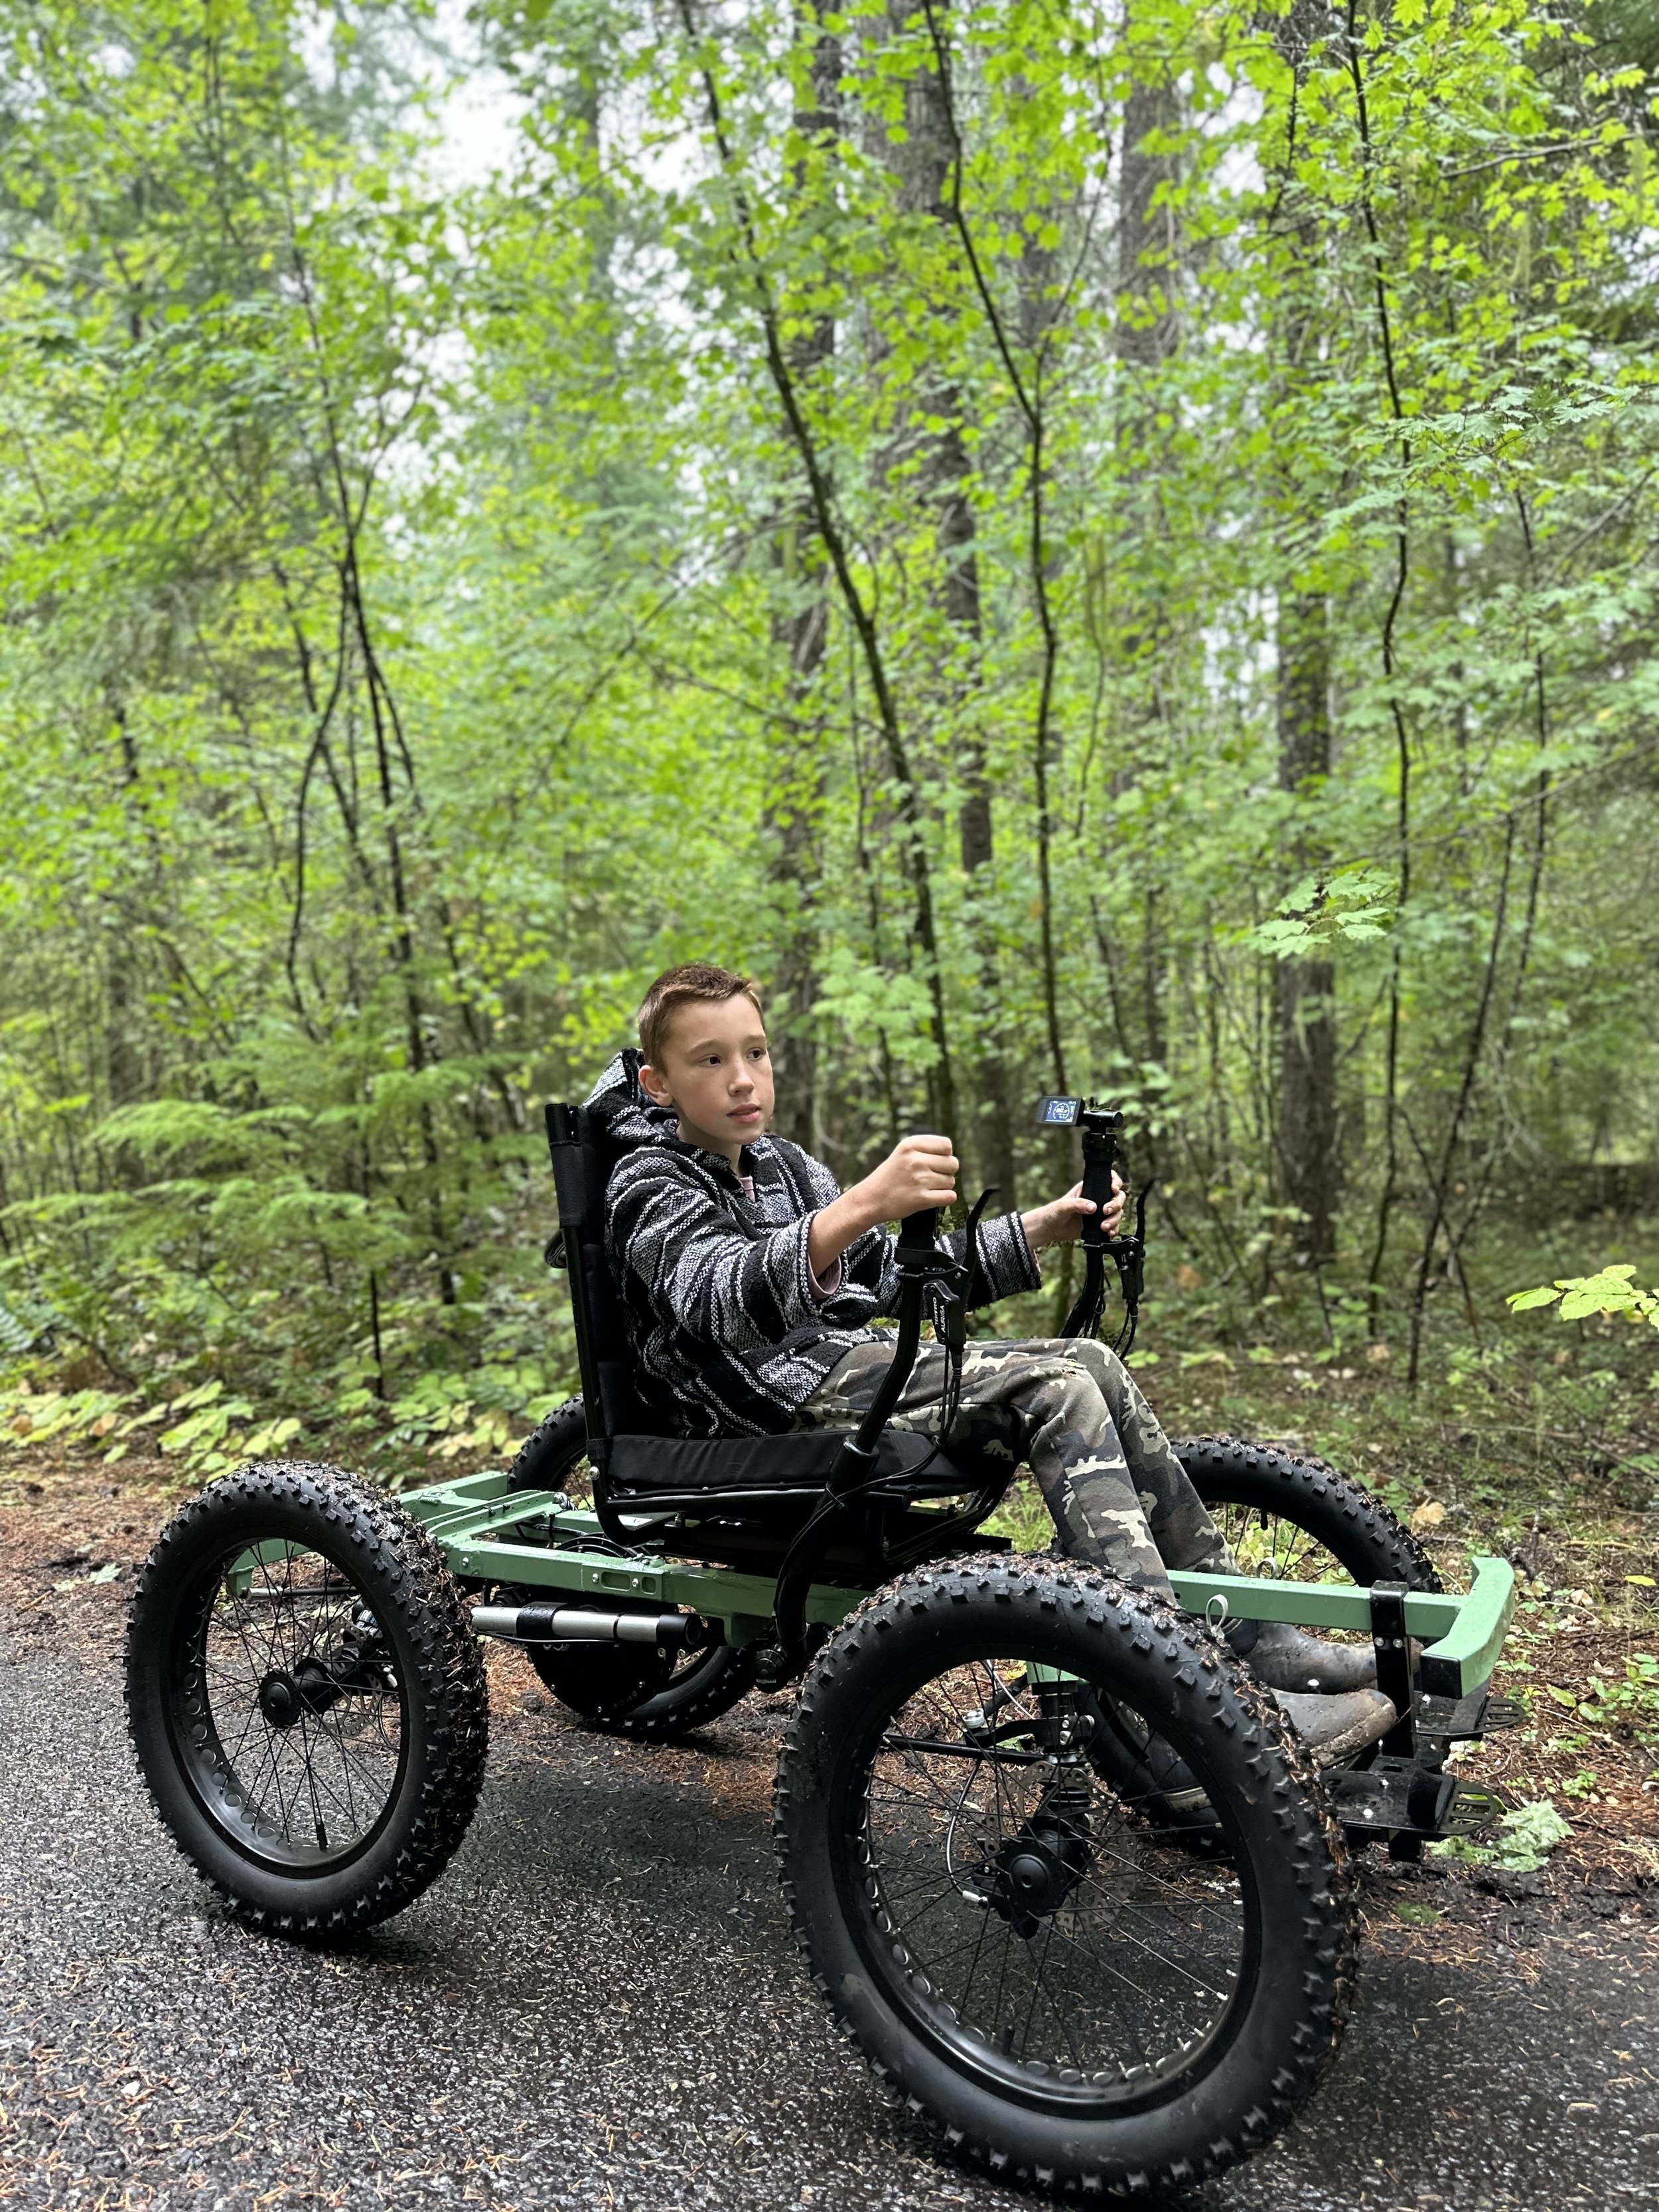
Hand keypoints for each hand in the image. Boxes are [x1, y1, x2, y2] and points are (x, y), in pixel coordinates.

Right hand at [807, 1134, 959, 1279]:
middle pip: (952, 1163)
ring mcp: (919, 1180)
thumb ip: (926, 1148)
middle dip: (945, 1172)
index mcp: (910, 1145)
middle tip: (930, 1178)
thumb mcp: (903, 1152)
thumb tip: (951, 1155)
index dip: (944, 1155)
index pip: (946, 1145)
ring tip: (925, 1188)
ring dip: (943, 1187)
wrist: (870, 1199)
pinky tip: (933, 1198)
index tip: (933, 1163)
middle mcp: (915, 1160)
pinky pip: (950, 1197)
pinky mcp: (921, 1199)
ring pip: (951, 1181)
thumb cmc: (890, 1176)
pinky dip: (945, 1199)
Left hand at [1021, 1171, 1124, 1250]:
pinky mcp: (1100, 1225)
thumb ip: (1077, 1204)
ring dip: (1114, 1220)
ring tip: (1103, 1227)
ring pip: (1117, 1213)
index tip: (1113, 1190)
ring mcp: (1100, 1213)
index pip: (1109, 1180)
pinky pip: (1113, 1226)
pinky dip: (1113, 1230)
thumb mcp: (1063, 1205)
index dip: (1115, 1183)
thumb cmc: (1054, 1212)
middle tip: (1106, 1211)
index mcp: (1090, 1189)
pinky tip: (1108, 1233)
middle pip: (1118, 1198)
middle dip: (1116, 1204)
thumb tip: (1093, 1207)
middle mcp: (1098, 1199)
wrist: (1051, 1229)